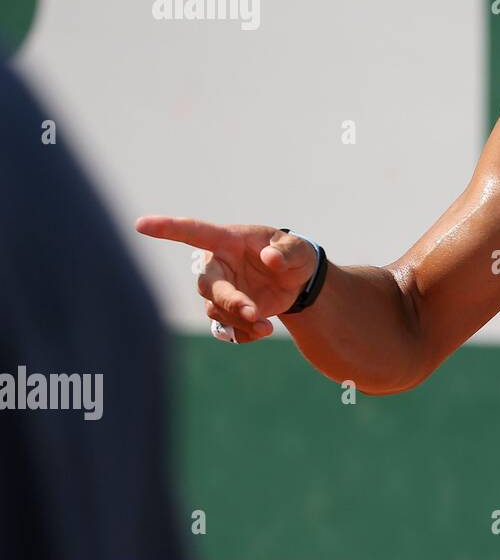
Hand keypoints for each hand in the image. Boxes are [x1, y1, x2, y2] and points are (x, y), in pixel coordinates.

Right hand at [135, 216, 318, 342]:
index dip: (168, 228)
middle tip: (252, 313)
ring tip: (265, 327)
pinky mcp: (227, 312)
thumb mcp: (298, 250)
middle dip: (228, 301)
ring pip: (215, 310)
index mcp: (229, 241)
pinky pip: (225, 328)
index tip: (140, 225)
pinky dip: (243, 334)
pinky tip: (263, 331)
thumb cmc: (293, 256)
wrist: (298, 282)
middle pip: (206, 284)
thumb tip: (270, 258)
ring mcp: (220, 290)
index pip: (195, 232)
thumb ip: (287, 252)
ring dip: (239, 321)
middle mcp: (218, 265)